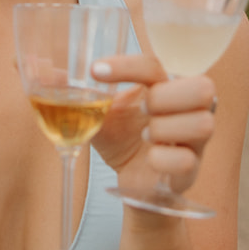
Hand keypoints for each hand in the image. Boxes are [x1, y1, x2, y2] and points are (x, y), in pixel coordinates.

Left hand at [88, 55, 218, 196]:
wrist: (131, 185)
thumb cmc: (122, 140)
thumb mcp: (98, 115)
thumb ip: (77, 96)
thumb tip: (45, 73)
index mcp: (165, 87)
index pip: (155, 64)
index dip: (127, 65)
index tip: (96, 71)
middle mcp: (188, 109)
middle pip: (203, 87)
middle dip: (166, 97)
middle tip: (143, 109)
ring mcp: (194, 141)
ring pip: (203, 123)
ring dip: (166, 128)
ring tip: (146, 135)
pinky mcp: (191, 170)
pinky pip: (188, 160)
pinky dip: (163, 159)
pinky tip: (150, 158)